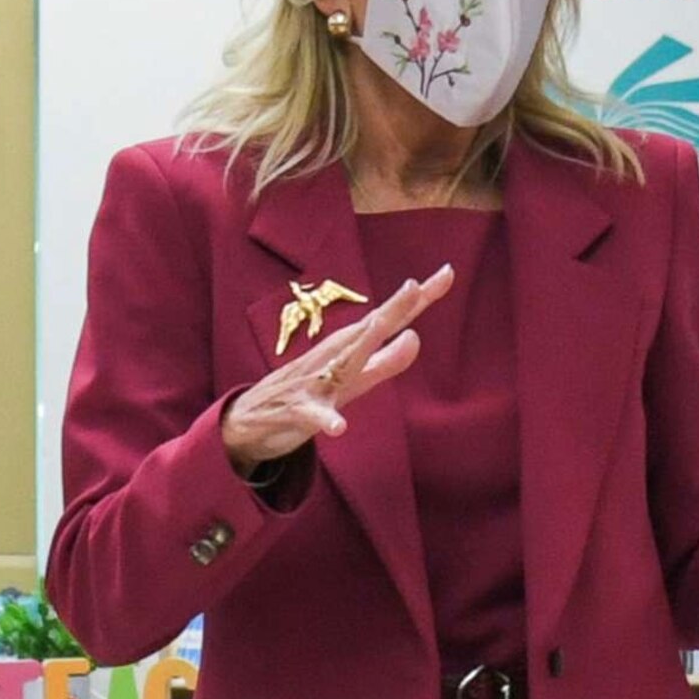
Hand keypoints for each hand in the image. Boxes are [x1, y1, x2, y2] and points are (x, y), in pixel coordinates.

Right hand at [220, 266, 454, 472]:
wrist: (251, 419)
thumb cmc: (309, 392)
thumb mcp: (354, 380)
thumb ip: (386, 362)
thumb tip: (416, 337)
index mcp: (351, 349)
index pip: (389, 319)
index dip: (418, 299)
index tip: (448, 272)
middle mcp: (335, 358)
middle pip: (369, 330)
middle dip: (392, 309)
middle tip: (415, 285)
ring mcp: (316, 382)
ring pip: (343, 363)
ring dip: (364, 348)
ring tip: (386, 332)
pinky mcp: (297, 410)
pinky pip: (313, 414)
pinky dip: (326, 419)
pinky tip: (339, 426)